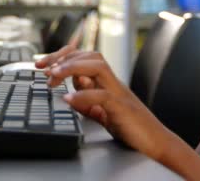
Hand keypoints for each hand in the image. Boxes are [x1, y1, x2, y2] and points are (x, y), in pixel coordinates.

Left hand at [35, 45, 172, 160]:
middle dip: (64, 57)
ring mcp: (119, 94)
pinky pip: (103, 96)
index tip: (42, 63)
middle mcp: (113, 84)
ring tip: (54, 75)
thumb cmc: (131, 128)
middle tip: (43, 67)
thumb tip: (68, 94)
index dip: (63, 56)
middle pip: (91, 56)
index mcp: (107, 83)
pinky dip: (84, 95)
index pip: (86, 58)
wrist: (157, 143)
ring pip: (98, 67)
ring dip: (72, 67)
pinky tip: (68, 99)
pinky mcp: (123, 109)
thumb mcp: (102, 113)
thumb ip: (87, 102)